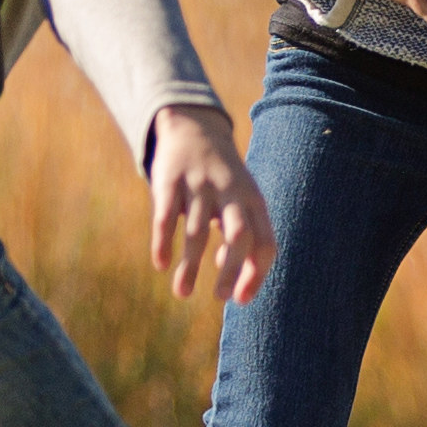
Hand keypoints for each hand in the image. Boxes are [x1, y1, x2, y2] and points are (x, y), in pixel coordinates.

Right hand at [148, 103, 275, 304]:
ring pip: (197, 232)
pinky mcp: (169, 180)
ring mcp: (199, 185)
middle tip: (220, 298)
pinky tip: (161, 264)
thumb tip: (229, 270)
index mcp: (253, 199)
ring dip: (190, 267)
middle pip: (239, 237)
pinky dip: (163, 243)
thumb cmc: (222, 177)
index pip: (265, 243)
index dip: (256, 274)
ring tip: (182, 293)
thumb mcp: (240, 198)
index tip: (240, 300)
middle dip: (231, 271)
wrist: (193, 126)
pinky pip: (166, 217)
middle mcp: (230, 191)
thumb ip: (241, 233)